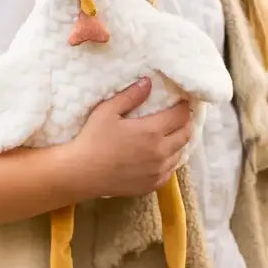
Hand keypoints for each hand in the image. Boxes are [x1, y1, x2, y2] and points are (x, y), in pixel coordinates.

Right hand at [72, 78, 193, 198]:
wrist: (81, 173)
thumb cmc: (92, 139)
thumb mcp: (107, 111)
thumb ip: (130, 96)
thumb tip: (148, 82)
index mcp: (152, 131)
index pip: (180, 116)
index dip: (184, 106)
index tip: (182, 101)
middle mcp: (160, 152)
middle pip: (186, 134)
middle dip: (186, 122)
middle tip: (179, 116)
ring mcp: (158, 171)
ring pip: (180, 153)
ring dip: (179, 142)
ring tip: (171, 134)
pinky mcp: (152, 185)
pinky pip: (170, 171)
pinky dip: (171, 160)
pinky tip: (162, 155)